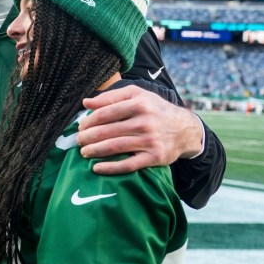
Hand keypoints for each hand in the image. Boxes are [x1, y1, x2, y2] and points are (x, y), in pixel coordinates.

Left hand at [77, 85, 203, 175]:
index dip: (89, 121)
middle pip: (107, 131)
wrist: (185, 129)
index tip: (80, 127)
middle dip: (88, 137)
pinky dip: (110, 168)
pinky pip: (128, 165)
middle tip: (79, 141)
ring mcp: (149, 141)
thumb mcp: (138, 95)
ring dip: (94, 151)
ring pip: (114, 147)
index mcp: (138, 104)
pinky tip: (96, 168)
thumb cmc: (156, 110)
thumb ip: (111, 97)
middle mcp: (144, 122)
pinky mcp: (154, 157)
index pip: (105, 113)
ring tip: (84, 152)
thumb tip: (86, 103)